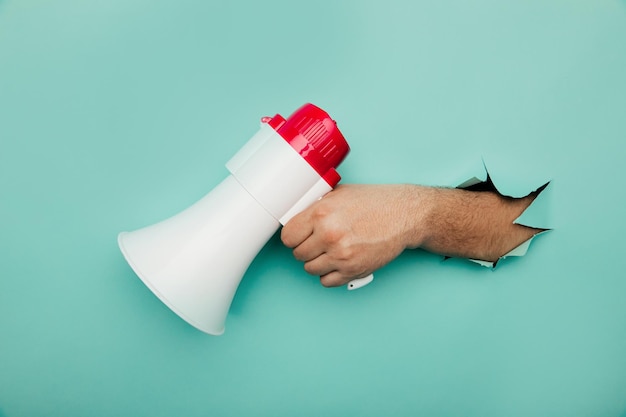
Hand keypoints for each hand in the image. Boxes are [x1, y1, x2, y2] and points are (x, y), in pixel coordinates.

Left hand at [280, 184, 428, 286]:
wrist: (404, 215)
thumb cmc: (375, 202)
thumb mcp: (340, 194)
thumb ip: (316, 207)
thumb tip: (297, 217)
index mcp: (321, 213)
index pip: (288, 236)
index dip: (293, 236)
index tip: (299, 236)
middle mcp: (329, 235)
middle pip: (298, 254)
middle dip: (306, 248)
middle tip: (317, 241)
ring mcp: (341, 255)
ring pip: (310, 269)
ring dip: (317, 262)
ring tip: (328, 251)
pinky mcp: (353, 270)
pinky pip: (327, 281)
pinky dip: (329, 274)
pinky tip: (337, 262)